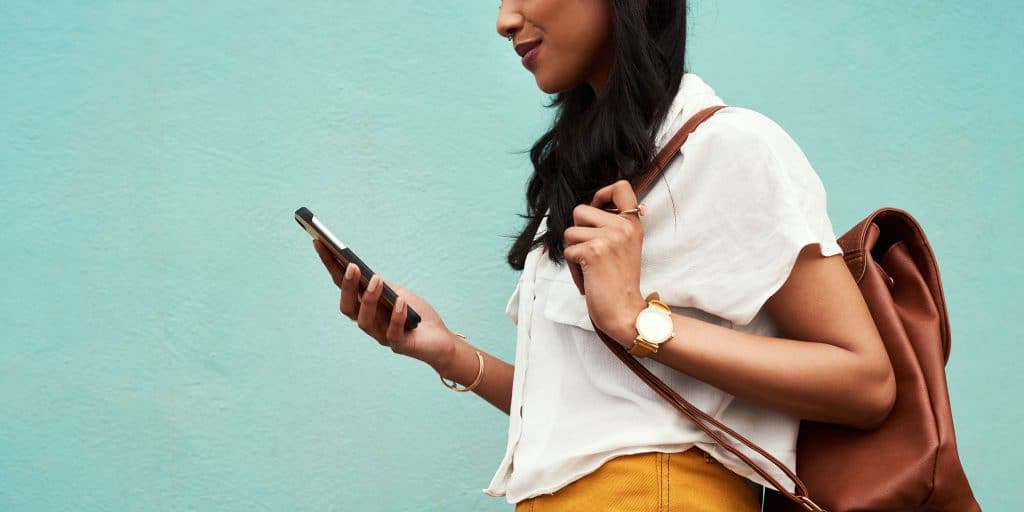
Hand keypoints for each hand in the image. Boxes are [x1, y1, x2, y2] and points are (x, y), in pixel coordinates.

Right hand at [312, 239, 457, 369]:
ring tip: (377, 279)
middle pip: (348, 307)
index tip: (320, 242)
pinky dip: (396, 316)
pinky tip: (400, 301)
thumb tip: (367, 273)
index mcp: (364, 307)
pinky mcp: (400, 345)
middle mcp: (369, 322)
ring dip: (369, 299)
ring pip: (365, 321)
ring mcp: (382, 336)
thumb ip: (383, 286)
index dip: (330, 266)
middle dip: (347, 286)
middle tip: (352, 266)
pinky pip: (394, 333)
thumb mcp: (399, 293)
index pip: (342, 286)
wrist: (440, 340)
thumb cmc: (417, 315)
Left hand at [563, 180, 648, 345]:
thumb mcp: (626, 247)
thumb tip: (587, 210)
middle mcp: (623, 226)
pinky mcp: (593, 251)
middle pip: (580, 210)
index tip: (598, 210)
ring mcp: (609, 237)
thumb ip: (612, 226)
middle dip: (578, 233)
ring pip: (570, 232)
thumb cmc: (619, 283)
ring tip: (591, 270)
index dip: (601, 194)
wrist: (625, 311)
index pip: (620, 187)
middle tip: (592, 255)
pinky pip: (568, 251)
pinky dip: (573, 269)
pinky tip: (589, 280)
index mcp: (632, 224)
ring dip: (574, 253)